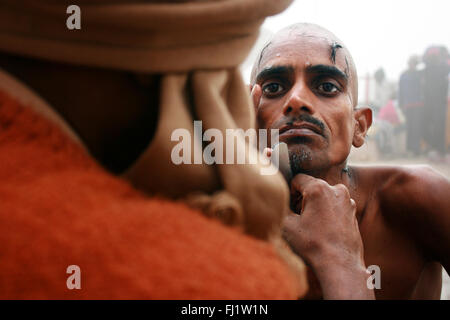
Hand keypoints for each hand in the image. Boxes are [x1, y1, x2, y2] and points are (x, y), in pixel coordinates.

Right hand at [283, 174, 373, 298]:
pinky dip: (327, 213)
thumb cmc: (313, 245)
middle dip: (303, 198)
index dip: (289, 192)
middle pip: (312, 186)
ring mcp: (348, 201)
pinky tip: (323, 230)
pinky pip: (335, 207)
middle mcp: (336, 190)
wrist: (340, 265)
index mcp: (319, 188)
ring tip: (311, 225)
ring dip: (316, 206)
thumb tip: (274, 200)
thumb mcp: (287, 225)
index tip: (289, 207)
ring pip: (324, 196)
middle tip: (298, 217)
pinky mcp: (353, 213)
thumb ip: (279, 207)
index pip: (297, 179)